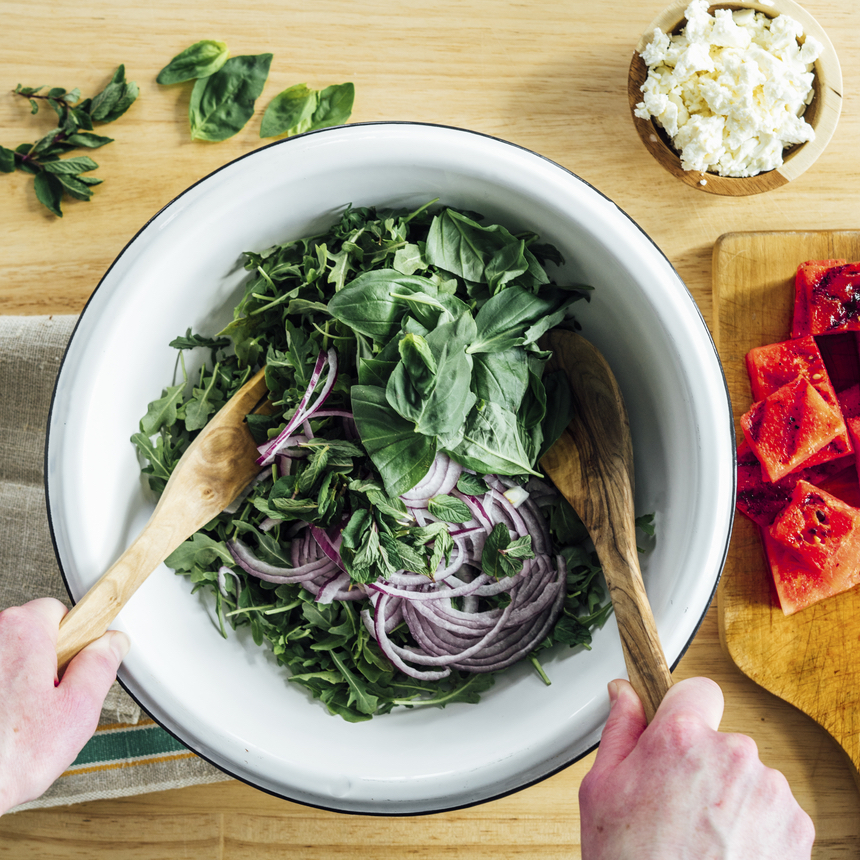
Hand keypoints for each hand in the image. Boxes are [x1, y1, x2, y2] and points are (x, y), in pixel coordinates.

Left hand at [0, 598, 129, 813]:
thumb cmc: (5, 756)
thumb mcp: (77, 710)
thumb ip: (100, 666)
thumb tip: (111, 644)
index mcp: (22, 630)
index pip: (61, 611)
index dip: (75, 641)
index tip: (77, 664)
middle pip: (32, 636)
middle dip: (46, 665)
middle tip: (51, 703)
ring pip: (9, 661)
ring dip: (18, 684)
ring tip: (22, 722)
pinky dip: (1, 698)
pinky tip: (3, 726)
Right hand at [579, 677, 814, 859]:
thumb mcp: (601, 790)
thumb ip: (619, 729)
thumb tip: (624, 693)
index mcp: (682, 739)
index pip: (697, 690)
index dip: (683, 710)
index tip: (676, 730)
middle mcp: (732, 755)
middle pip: (720, 739)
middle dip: (702, 763)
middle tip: (675, 805)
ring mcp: (769, 791)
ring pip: (747, 775)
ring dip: (730, 796)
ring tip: (702, 838)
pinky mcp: (796, 827)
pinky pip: (773, 809)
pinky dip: (755, 827)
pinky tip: (726, 853)